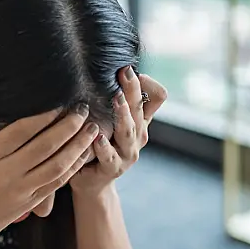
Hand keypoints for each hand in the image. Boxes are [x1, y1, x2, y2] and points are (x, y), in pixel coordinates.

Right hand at [0, 105, 97, 244]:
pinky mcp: (33, 200)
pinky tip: (85, 152)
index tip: (59, 102)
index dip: (42, 117)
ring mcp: (23, 189)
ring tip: (92, 129)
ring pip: (56, 165)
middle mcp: (8, 173)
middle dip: (67, 126)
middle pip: (44, 147)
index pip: (20, 133)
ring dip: (77, 146)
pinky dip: (74, 166)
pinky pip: (58, 182)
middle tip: (82, 109)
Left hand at [71, 66, 167, 195]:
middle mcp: (138, 136)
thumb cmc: (101, 144)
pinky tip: (97, 137)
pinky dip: (103, 146)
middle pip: (141, 109)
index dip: (147, 83)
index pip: (157, 96)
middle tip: (125, 72)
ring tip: (116, 99)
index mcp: (141, 121)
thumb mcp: (114, 120)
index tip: (129, 70)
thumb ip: (120, 100)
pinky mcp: (112, 169)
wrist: (92, 181)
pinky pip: (109, 157)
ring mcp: (127, 154)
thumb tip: (118, 67)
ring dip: (123, 115)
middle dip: (132, 90)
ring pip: (129, 132)